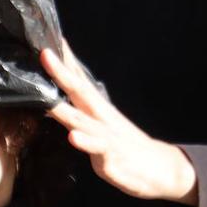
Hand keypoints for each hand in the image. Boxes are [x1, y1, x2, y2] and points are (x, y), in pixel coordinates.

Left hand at [43, 43, 197, 204]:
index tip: (49, 38)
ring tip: (49, 101)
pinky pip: (98, 148)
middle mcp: (101, 117)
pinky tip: (74, 137)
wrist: (161, 168)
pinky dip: (86, 142)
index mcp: (97, 108)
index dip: (64, 60)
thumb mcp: (101, 124)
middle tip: (45, 54)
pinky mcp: (112, 157)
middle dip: (61, 73)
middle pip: (79, 91)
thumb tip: (59, 95)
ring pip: (83, 120)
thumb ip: (81, 110)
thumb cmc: (125, 145)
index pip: (78, 79)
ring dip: (65, 109)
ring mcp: (107, 136)